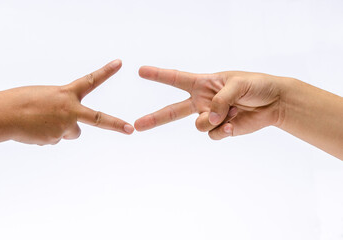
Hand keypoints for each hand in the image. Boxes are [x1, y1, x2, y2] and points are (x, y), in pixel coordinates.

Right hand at [0, 59, 133, 144]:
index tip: (119, 63)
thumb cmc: (22, 101)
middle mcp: (70, 111)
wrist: (3, 116)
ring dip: (61, 129)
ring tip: (41, 122)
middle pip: (98, 119)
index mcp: (67, 94)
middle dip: (116, 125)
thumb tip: (71, 131)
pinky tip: (35, 129)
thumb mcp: (48, 97)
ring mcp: (64, 127)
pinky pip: (55, 138)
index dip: (106, 71)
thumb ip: (65, 109)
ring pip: (70, 132)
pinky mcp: (55, 140)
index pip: (90, 80)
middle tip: (130, 129)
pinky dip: (47, 135)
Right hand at [134, 67, 282, 139]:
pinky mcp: (221, 129)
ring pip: (199, 126)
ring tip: (231, 111)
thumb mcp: (237, 84)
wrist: (273, 102)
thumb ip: (220, 100)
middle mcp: (202, 101)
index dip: (158, 75)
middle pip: (172, 111)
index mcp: (203, 84)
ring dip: (214, 120)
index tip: (141, 71)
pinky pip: (213, 135)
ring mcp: (211, 117)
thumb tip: (209, 119)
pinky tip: (235, 122)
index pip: (176, 79)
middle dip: (154, 119)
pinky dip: (224, 130)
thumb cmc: (255, 85)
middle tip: (136, 125)